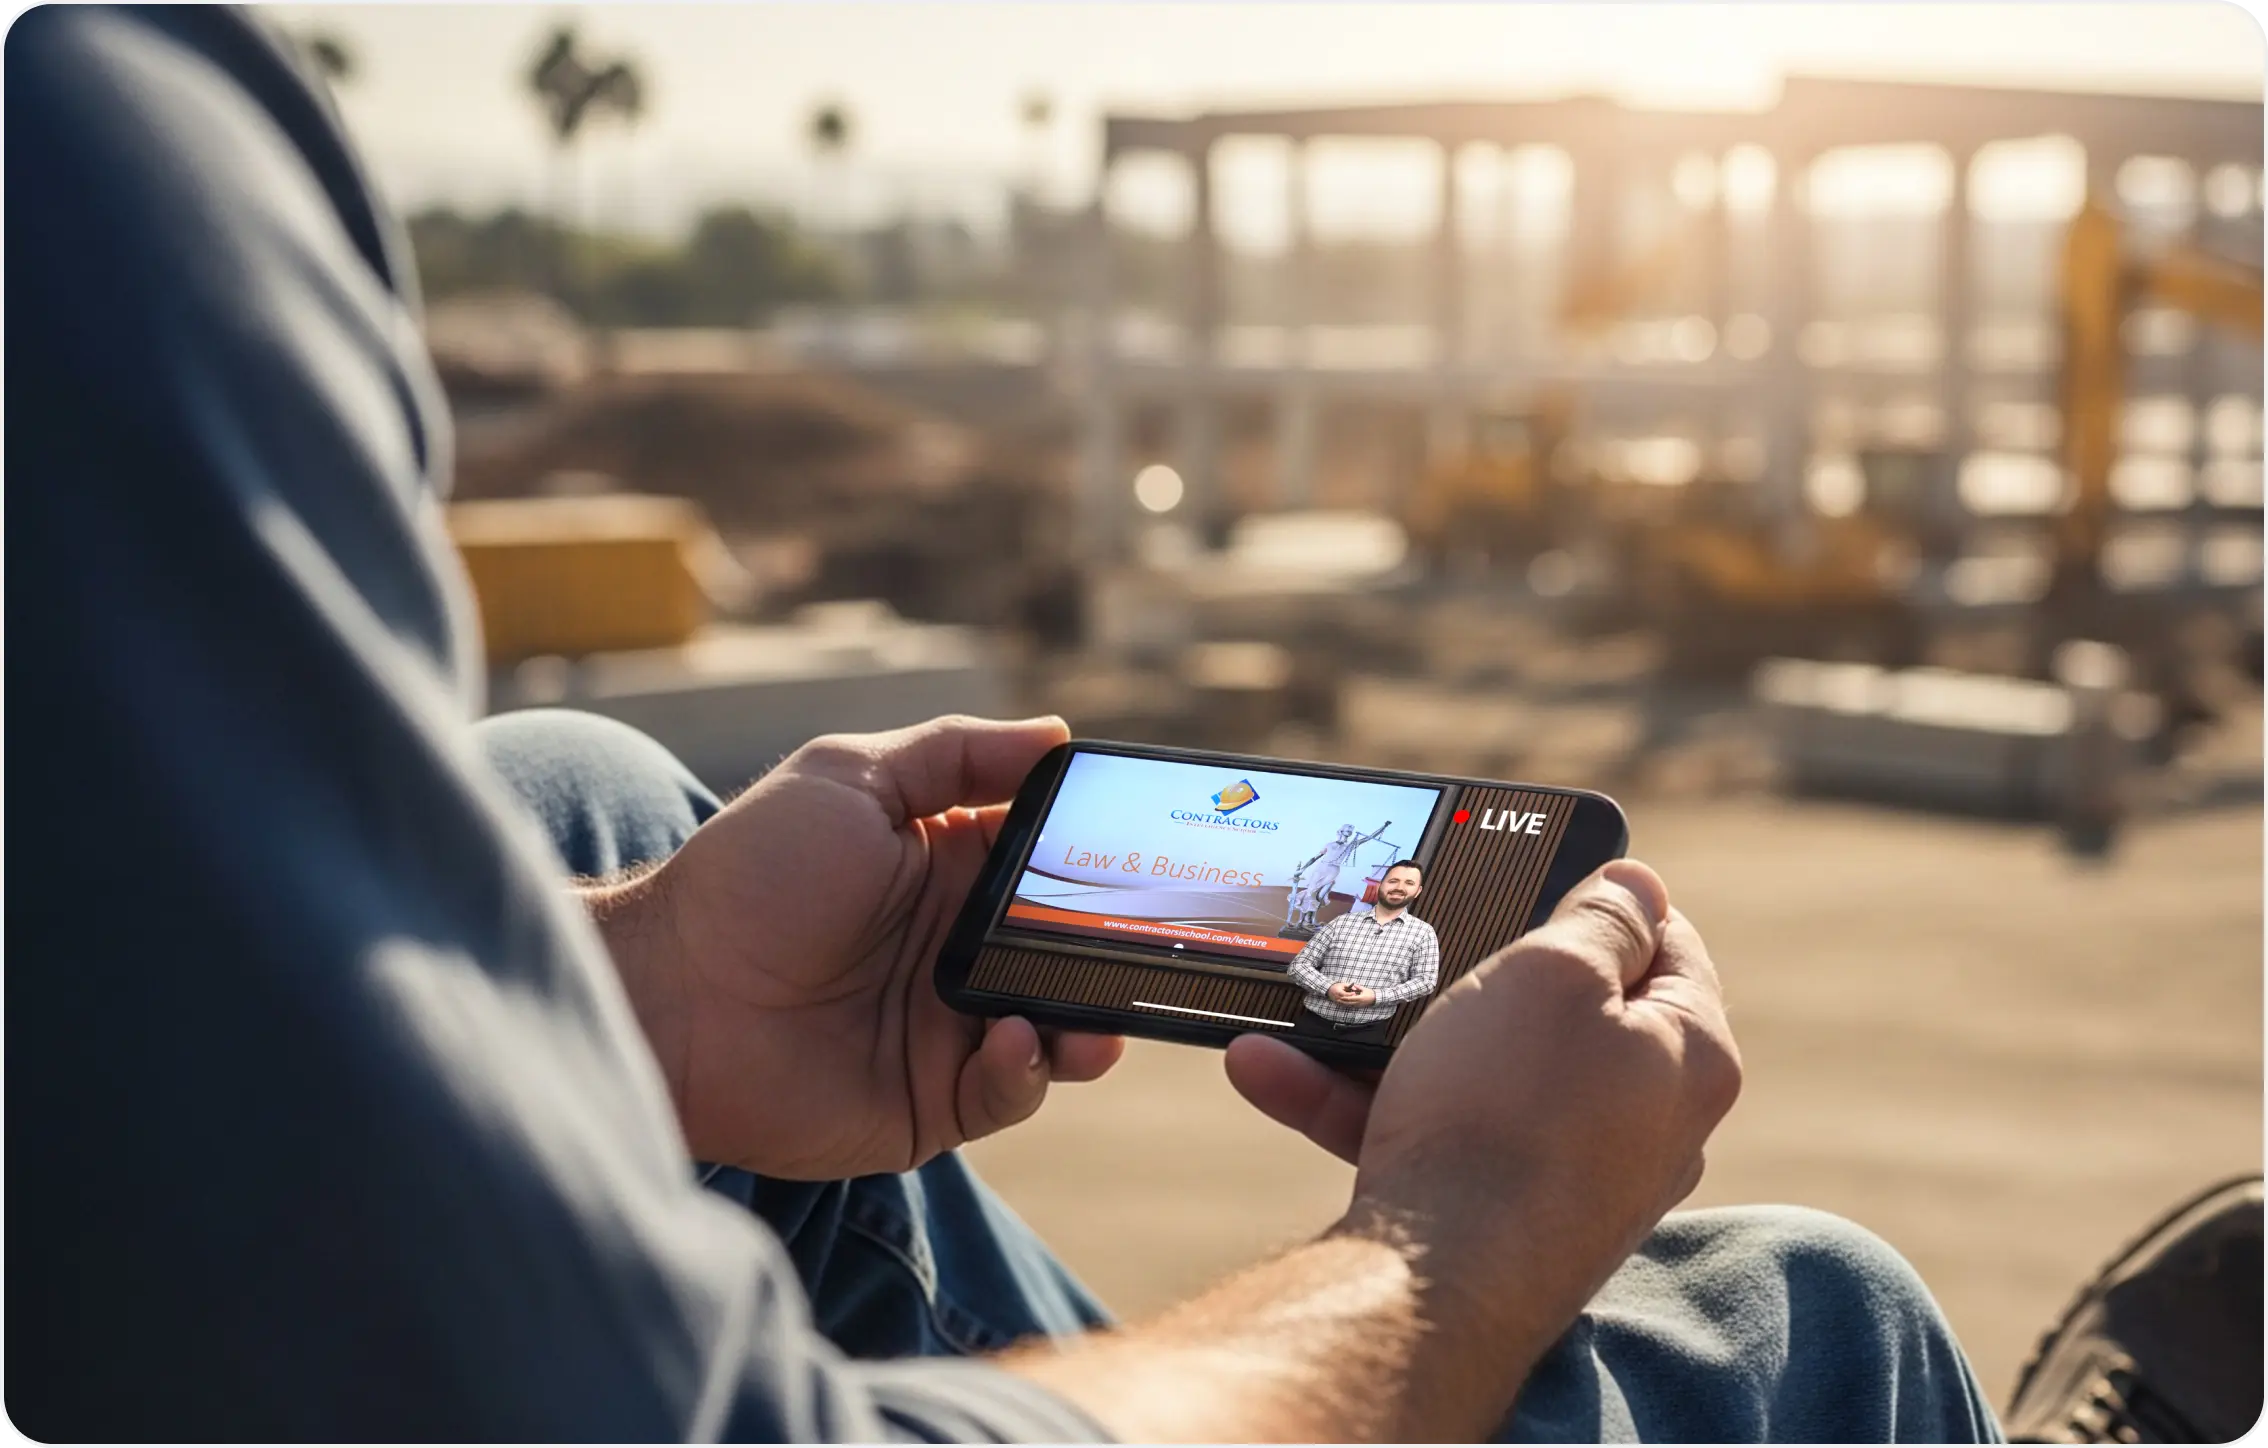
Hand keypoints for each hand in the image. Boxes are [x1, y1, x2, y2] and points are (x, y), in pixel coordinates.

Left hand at [594, 715, 1124, 1179]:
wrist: (671, 993)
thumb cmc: (750, 873)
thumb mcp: (852, 777)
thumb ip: (958, 753)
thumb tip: (1058, 732)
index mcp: (956, 868)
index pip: (1060, 863)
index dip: (1113, 860)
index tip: (1169, 853)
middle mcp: (965, 948)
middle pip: (1076, 951)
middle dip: (1124, 951)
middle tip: (1163, 946)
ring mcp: (954, 1027)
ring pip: (1062, 1027)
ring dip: (1094, 1020)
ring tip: (1096, 1014)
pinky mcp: (935, 1100)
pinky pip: (1010, 1089)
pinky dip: (1027, 1067)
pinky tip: (1008, 1037)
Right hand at [1226, 861, 1739, 1363]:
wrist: (1437, 1288)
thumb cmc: (1509, 1115)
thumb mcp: (1557, 973)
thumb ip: (1602, 917)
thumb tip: (1640, 885)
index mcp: (1686, 1052)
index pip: (1665, 941)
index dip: (1598, 897)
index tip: (1524, 875)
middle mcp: (1644, 1121)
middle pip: (1559, 1009)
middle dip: (1465, 966)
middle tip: (1412, 936)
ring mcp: (1568, 1174)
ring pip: (1474, 1072)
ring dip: (1382, 1034)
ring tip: (1306, 999)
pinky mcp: (1496, 1216)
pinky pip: (1429, 1132)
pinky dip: (1359, 1101)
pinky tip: (1272, 1071)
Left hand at [1327, 982, 1375, 1005]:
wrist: (1375, 999)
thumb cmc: (1370, 993)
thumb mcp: (1364, 989)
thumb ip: (1358, 987)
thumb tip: (1354, 985)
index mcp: (1359, 998)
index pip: (1351, 998)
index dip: (1345, 998)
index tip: (1341, 997)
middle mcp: (1358, 1002)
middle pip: (1349, 1003)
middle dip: (1343, 1002)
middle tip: (1338, 1000)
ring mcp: (1359, 1005)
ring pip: (1350, 1005)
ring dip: (1345, 1004)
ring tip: (1340, 1002)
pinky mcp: (1359, 1006)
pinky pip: (1353, 1006)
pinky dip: (1348, 1005)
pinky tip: (1345, 1004)